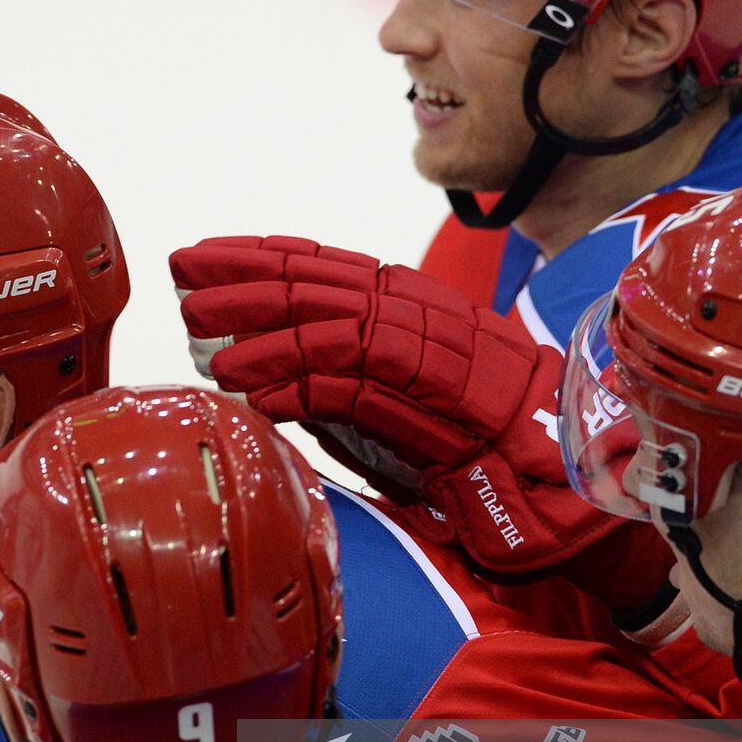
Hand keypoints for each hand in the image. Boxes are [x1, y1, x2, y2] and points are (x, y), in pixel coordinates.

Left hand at [171, 234, 624, 571]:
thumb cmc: (468, 448)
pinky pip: (357, 385)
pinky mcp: (438, 401)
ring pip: (331, 326)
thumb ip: (335, 382)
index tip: (203, 255)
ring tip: (204, 342)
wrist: (557, 485)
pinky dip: (302, 386)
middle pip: (319, 284)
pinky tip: (256, 393)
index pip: (325, 266)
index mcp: (411, 306)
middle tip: (184, 278)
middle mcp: (420, 316)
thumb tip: (262, 374)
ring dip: (262, 333)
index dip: (260, 256)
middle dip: (245, 278)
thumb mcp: (388, 404)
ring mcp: (432, 354)